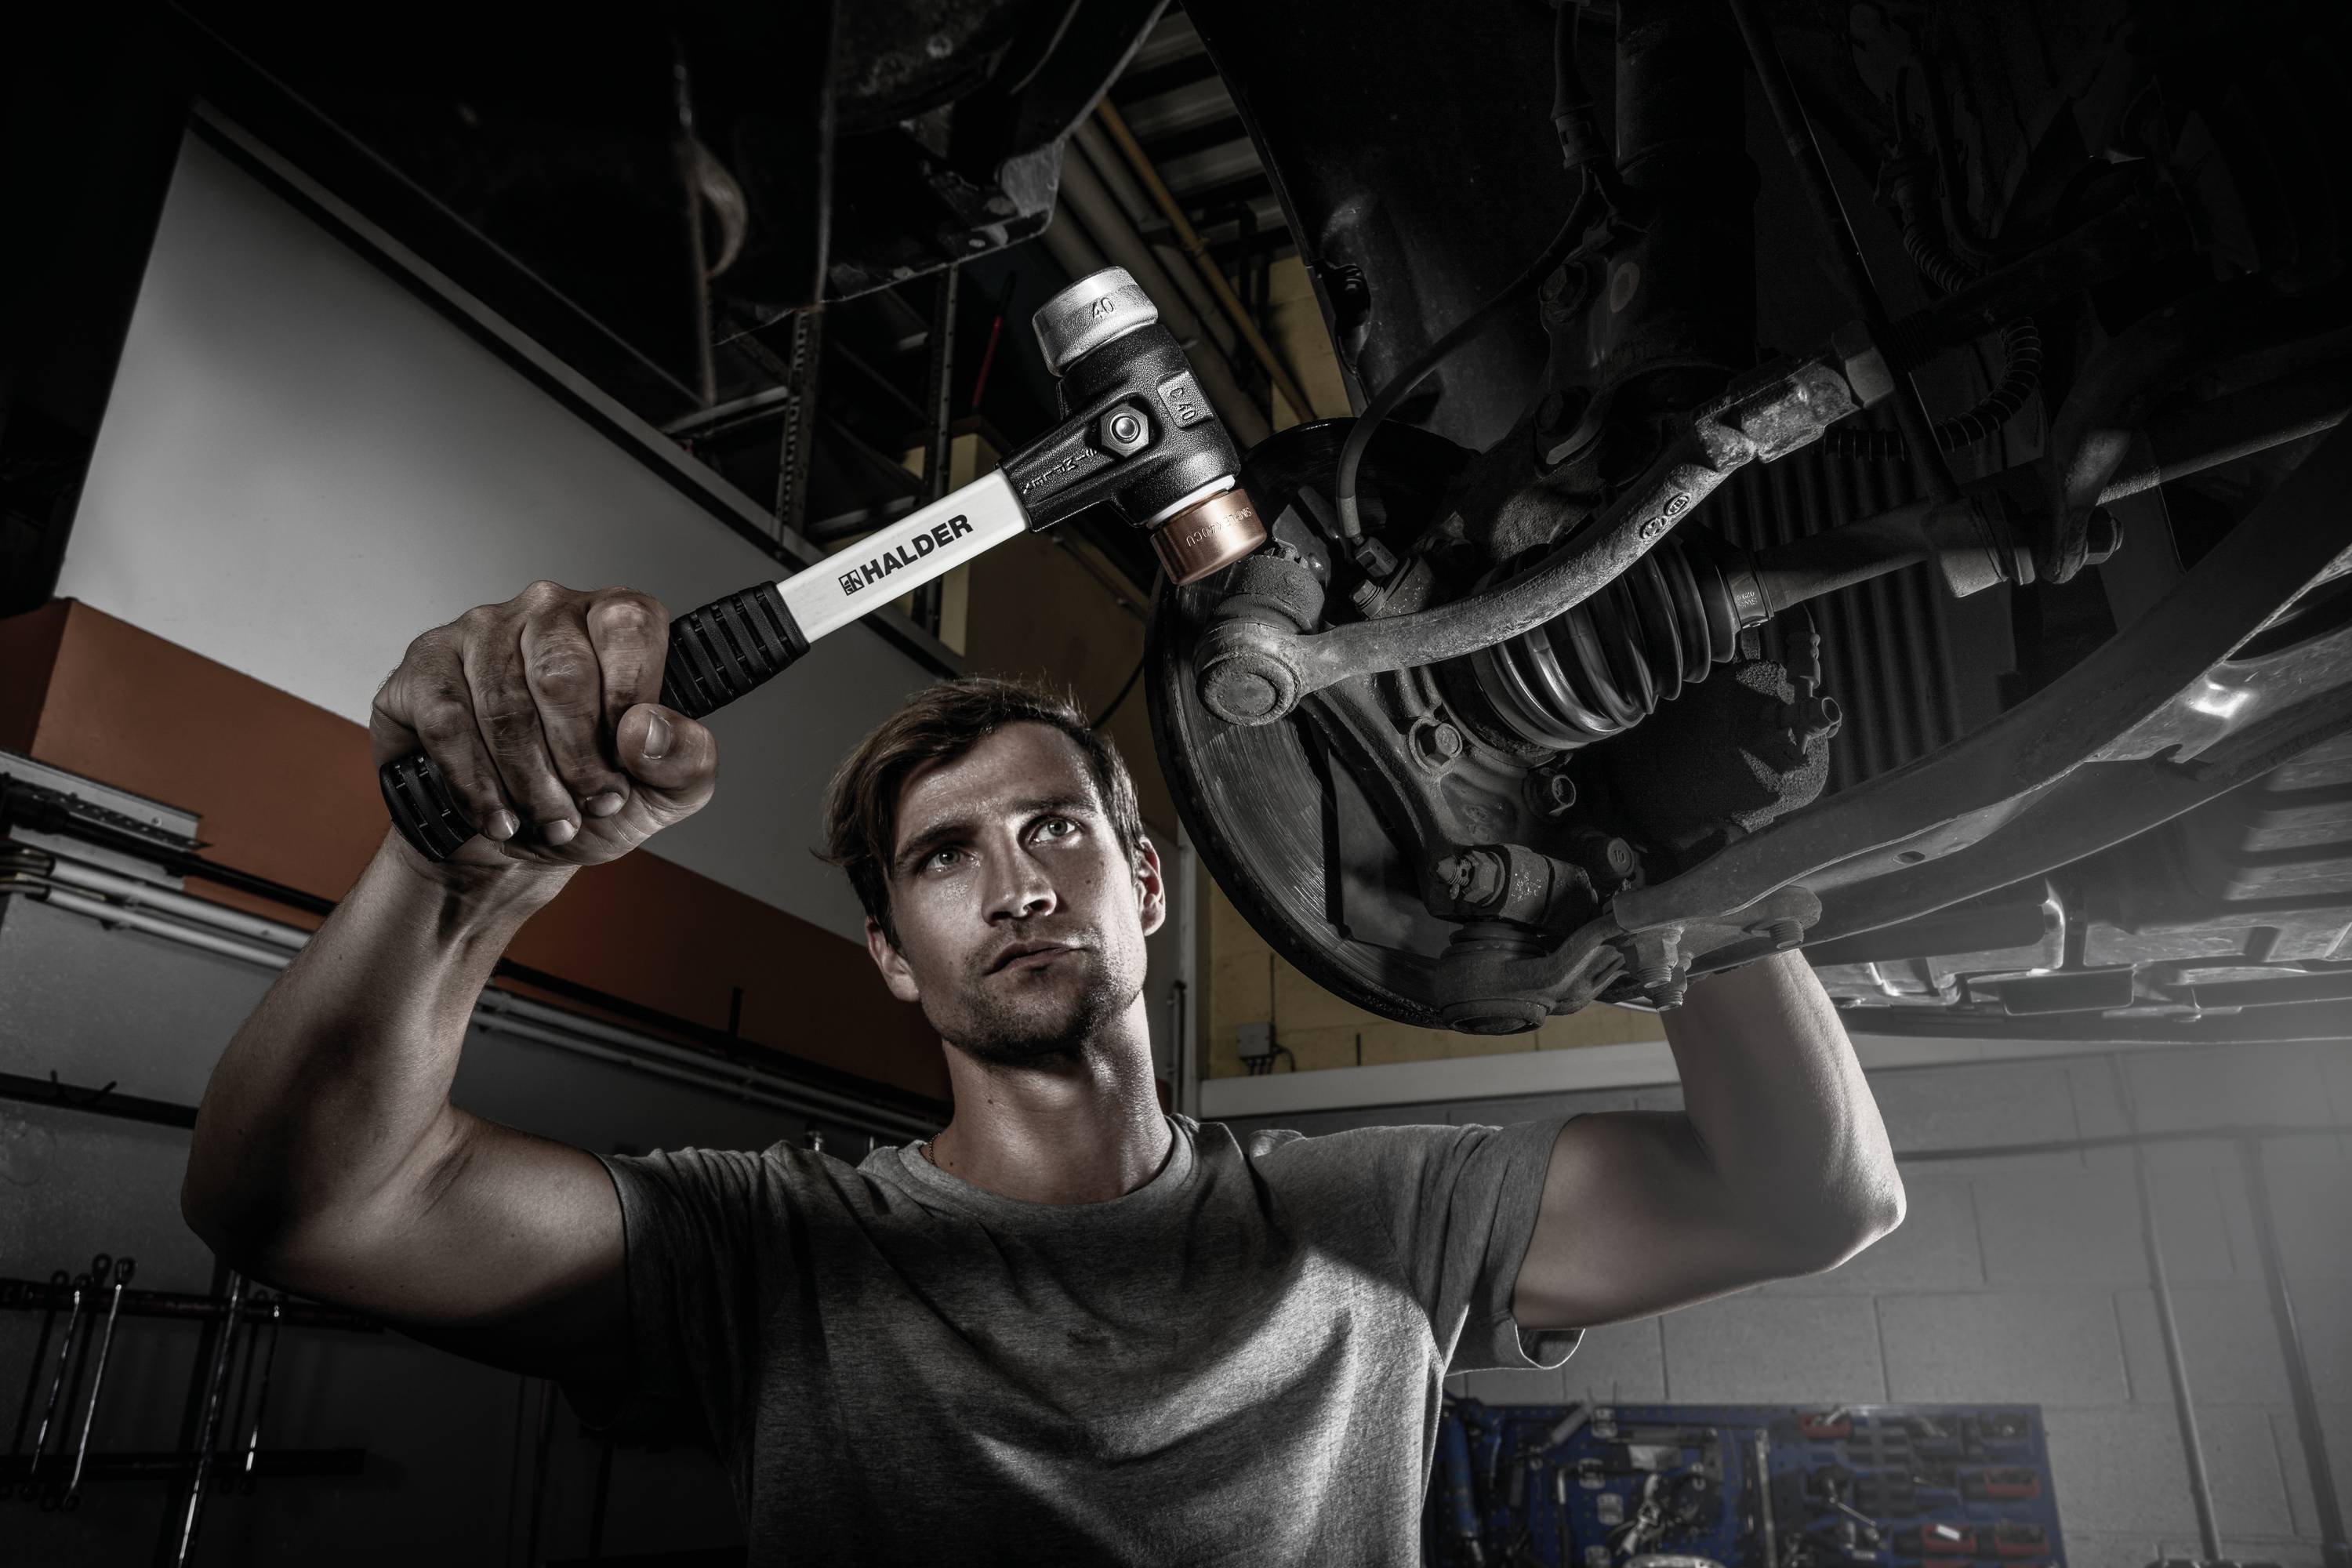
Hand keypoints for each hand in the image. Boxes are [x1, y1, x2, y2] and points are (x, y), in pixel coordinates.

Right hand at [370, 581, 716, 874]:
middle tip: (588, 806)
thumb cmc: (587, 800)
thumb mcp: (661, 794)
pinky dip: (477, 784)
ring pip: (505, 706)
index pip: (629, 625)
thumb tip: (649, 729)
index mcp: (612, 622)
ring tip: (548, 822)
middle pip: (563, 673)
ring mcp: (481, 631)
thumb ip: (688, 762)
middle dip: (578, 758)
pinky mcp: (427, 667)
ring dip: (530, 782)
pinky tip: (499, 816)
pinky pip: (450, 723)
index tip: (626, 762)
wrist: (512, 837)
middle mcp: (547, 610)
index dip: (629, 699)